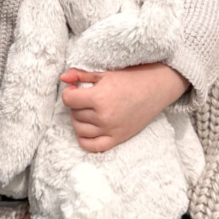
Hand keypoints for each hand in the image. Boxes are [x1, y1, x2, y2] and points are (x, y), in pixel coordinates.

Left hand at [60, 63, 189, 151]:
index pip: (68, 100)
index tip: (75, 89)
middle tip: (84, 97)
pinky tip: (88, 128)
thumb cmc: (131, 78)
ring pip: (80, 129)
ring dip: (79, 119)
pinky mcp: (117, 138)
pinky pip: (92, 146)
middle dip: (75, 105)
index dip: (69, 93)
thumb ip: (81, 75)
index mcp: (100, 97)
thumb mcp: (104, 72)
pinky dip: (85, 139)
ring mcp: (110, 130)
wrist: (155, 88)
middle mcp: (104, 116)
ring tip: (87, 110)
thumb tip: (62, 78)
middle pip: (75, 114)